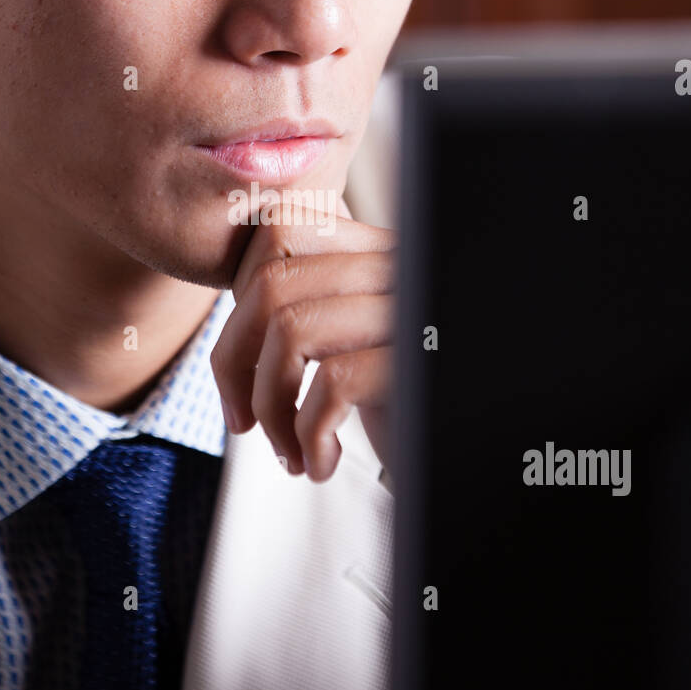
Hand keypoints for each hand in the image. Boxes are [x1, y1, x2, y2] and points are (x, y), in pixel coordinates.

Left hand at [210, 194, 396, 480]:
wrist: (456, 458)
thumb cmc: (401, 407)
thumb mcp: (354, 341)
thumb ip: (312, 299)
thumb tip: (236, 293)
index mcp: (381, 252)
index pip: (281, 227)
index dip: (240, 294)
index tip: (245, 355)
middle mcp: (400, 270)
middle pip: (273, 283)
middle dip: (234, 361)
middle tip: (243, 420)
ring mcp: (411, 315)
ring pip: (292, 330)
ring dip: (269, 406)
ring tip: (286, 448)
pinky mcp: (417, 367)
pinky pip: (333, 383)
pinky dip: (309, 436)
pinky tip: (321, 462)